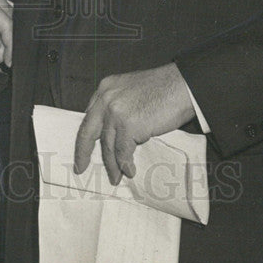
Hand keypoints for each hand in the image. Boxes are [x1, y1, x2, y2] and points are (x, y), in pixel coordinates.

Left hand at [74, 63, 194, 183]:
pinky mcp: (128, 126)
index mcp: (105, 88)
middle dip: (82, 152)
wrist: (182, 86)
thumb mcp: (131, 90)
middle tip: (80, 167)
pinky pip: (123, 152)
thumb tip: (115, 130)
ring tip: (115, 177)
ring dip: (112, 165)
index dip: (88, 133)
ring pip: (107, 146)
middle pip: (88, 131)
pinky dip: (125, 164)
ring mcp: (115, 112)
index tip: (86, 146)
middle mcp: (106, 99)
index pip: (90, 115)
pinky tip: (129, 170)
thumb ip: (119, 105)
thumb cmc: (164, 88)